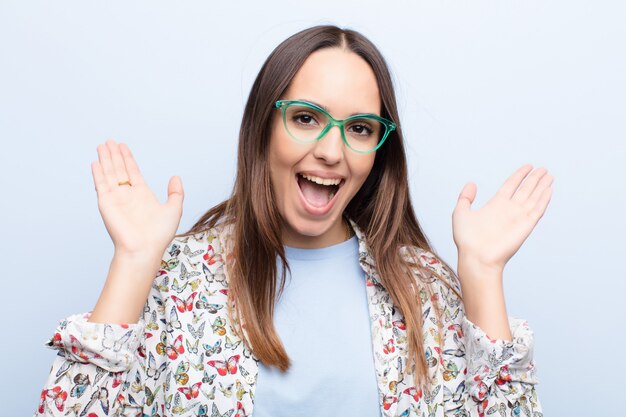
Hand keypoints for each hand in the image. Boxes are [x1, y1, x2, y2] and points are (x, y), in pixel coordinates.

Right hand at [91, 139, 184, 257]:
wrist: (143, 249)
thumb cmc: (158, 235)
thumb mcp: (174, 209)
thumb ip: (176, 193)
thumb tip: (176, 177)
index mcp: (142, 195)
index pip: (133, 171)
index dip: (128, 158)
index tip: (123, 146)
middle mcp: (128, 195)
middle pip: (119, 169)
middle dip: (115, 155)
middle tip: (110, 141)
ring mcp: (116, 198)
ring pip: (110, 173)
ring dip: (106, 159)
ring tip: (103, 145)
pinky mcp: (106, 203)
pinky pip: (101, 185)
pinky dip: (98, 173)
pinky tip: (96, 162)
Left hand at [452, 163, 552, 271]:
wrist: (476, 257)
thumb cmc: (467, 240)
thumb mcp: (461, 213)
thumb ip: (465, 198)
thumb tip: (471, 184)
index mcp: (495, 205)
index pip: (510, 186)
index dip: (519, 175)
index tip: (528, 166)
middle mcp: (508, 210)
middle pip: (525, 190)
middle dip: (534, 179)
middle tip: (543, 169)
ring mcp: (518, 217)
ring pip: (533, 197)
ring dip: (541, 186)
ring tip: (549, 175)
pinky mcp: (526, 225)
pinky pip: (537, 209)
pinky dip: (544, 199)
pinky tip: (549, 189)